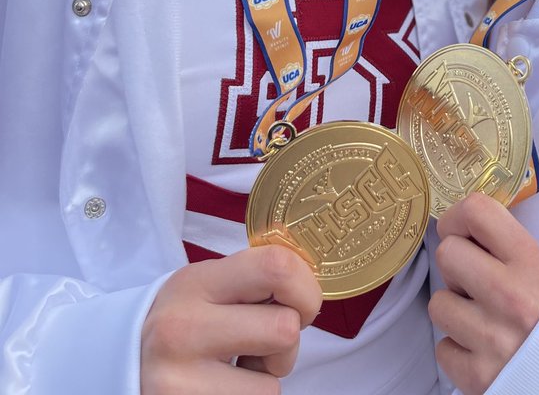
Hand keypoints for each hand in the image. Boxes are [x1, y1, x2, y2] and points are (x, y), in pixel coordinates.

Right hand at [141, 245, 322, 393]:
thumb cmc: (180, 320)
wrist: (116, 364)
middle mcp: (184, 329)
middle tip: (262, 344)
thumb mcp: (206, 286)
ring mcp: (181, 382)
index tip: (301, 301)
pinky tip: (219, 388)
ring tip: (233, 371)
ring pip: (271, 386)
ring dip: (264, 381)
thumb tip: (312, 287)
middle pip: (284, 330)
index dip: (306, 286)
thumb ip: (253, 280)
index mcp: (196, 283)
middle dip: (288, 342)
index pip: (277, 267)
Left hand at [429, 192, 538, 394]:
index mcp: (530, 263)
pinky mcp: (476, 375)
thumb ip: (508, 248)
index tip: (463, 233)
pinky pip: (443, 348)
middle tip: (474, 282)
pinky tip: (481, 349)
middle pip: (446, 253)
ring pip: (438, 303)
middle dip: (456, 267)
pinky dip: (457, 350)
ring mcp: (491, 338)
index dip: (458, 218)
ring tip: (481, 319)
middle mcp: (509, 296)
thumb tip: (465, 230)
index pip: (476, 211)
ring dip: (455, 311)